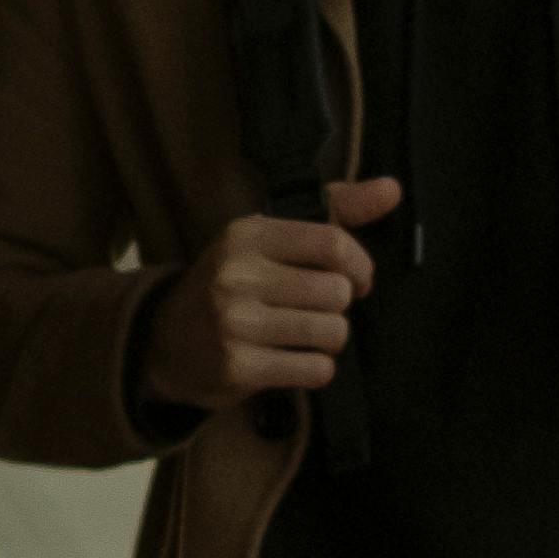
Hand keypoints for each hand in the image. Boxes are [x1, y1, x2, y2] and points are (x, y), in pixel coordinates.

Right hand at [145, 176, 402, 405]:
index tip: (356, 278)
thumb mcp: (270, 238)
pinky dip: (316, 368)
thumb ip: (335, 210)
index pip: (332, 243)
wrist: (166, 344)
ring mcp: (236, 323)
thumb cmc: (232, 284)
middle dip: (339, 306)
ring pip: (332, 332)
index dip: (360, 265)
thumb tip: (393, 188)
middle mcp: (237, 275)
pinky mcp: (240, 367)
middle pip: (337, 292)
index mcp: (247, 235)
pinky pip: (316, 370)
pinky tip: (294, 360)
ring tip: (306, 335)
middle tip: (320, 309)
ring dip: (331, 338)